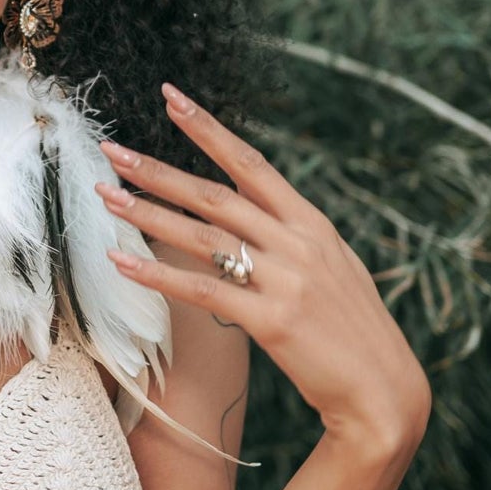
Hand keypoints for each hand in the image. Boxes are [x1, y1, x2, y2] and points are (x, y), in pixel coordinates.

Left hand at [96, 82, 430, 460]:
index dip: (208, 129)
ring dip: (148, 215)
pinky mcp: (272, 322)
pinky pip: (203, 292)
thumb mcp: (332, 268)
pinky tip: (122, 263)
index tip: (171, 98)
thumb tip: (251, 216)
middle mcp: (298, 243)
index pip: (251, 163)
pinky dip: (158, 276)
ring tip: (105, 197)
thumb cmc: (353, 332)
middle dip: (159, 170)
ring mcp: (287, 281)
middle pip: (215, 195)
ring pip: (203, 237)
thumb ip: (292, 238)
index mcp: (312, 224)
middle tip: (112, 149)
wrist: (384, 392)